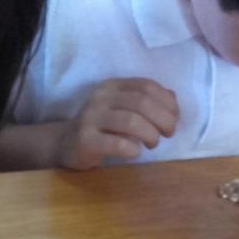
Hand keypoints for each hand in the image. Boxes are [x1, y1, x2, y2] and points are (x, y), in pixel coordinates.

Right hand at [58, 78, 178, 169]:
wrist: (64, 143)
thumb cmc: (100, 127)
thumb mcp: (122, 108)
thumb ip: (147, 101)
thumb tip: (173, 99)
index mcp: (112, 86)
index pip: (147, 86)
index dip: (167, 102)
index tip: (174, 118)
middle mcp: (100, 98)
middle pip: (142, 103)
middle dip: (164, 119)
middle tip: (168, 133)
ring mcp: (91, 118)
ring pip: (131, 121)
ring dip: (150, 134)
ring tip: (152, 144)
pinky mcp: (85, 140)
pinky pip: (117, 143)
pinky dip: (133, 149)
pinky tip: (135, 152)